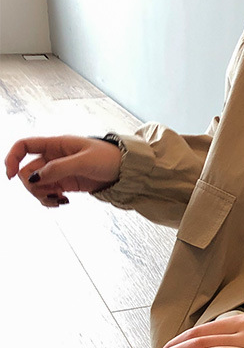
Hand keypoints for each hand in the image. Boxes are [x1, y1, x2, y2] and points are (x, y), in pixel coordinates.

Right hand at [4, 135, 122, 206]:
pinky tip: (63, 202)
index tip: (10, 176)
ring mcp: (59, 172)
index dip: (12, 158)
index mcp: (56, 144)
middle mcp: (54, 157)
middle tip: (50, 193)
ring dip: (42, 195)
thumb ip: (59, 168)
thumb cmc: (109, 158)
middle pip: (27, 171)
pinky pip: (49, 193)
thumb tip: (33, 178)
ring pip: (36, 184)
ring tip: (60, 200)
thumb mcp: (84, 161)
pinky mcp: (66, 184)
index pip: (24, 146)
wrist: (127, 170)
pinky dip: (51, 200)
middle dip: (32, 185)